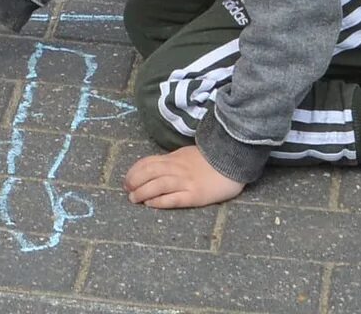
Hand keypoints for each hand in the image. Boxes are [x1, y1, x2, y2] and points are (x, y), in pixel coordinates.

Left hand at [124, 146, 245, 209]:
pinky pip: (174, 198)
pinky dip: (160, 201)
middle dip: (134, 181)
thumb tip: (155, 169)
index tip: (127, 180)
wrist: (233, 162)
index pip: (148, 162)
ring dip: (143, 192)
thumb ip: (173, 162)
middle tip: (127, 190)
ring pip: (158, 185)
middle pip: (150, 172)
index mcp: (175, 158)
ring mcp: (186, 182)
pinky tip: (151, 204)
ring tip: (134, 199)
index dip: (134, 171)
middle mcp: (177, 169)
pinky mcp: (195, 195)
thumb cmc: (211, 161)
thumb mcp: (188, 155)